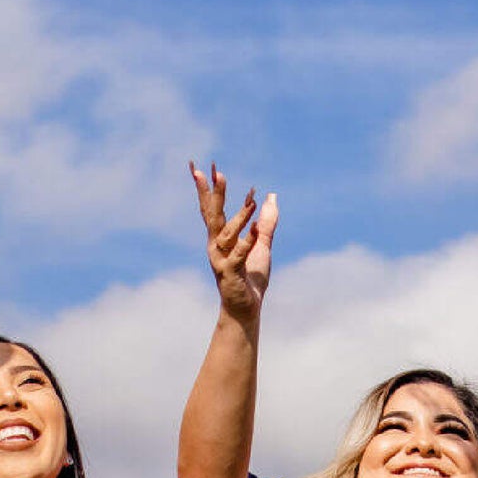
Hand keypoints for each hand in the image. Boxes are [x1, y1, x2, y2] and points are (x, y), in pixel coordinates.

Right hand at [191, 165, 277, 324]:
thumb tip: (270, 196)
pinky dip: (247, 244)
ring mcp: (221, 260)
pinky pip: (238, 257)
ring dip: (239, 218)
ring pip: (228, 235)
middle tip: (215, 171)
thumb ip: (266, 222)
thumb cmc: (250, 276)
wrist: (246, 308)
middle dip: (214, 195)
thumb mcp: (262, 244)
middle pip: (214, 216)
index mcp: (221, 238)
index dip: (209, 190)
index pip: (212, 210)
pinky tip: (255, 233)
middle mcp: (216, 246)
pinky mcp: (231, 274)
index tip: (206, 169)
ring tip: (252, 201)